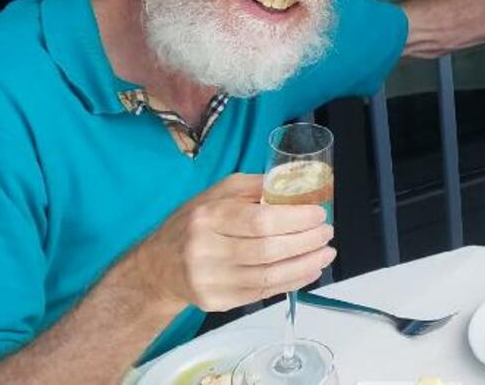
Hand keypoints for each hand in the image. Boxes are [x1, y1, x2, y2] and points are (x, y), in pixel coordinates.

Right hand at [130, 174, 335, 311]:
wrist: (157, 267)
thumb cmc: (193, 224)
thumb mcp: (216, 194)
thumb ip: (254, 187)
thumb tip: (294, 183)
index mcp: (208, 217)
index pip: (259, 220)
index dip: (294, 219)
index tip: (318, 214)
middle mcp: (206, 250)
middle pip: (268, 250)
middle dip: (306, 241)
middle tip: (327, 233)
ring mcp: (211, 280)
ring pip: (269, 275)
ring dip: (306, 264)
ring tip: (326, 252)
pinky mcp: (217, 301)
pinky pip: (263, 292)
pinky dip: (293, 281)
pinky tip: (309, 269)